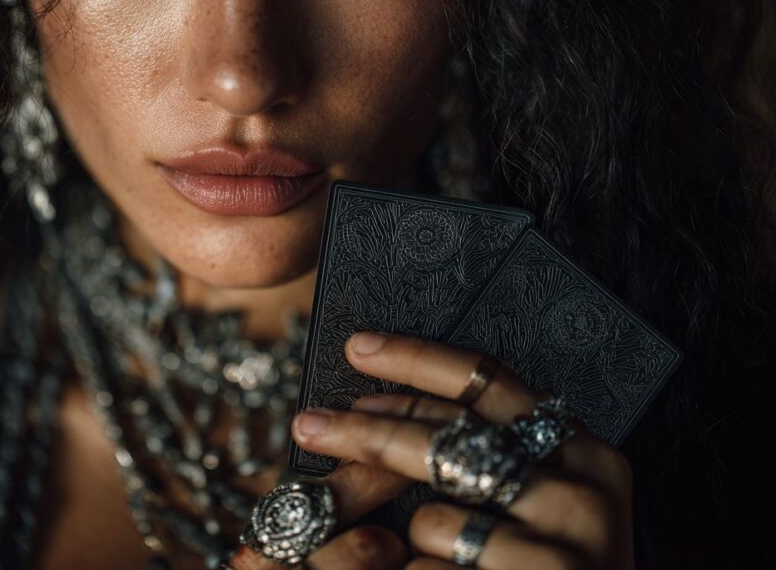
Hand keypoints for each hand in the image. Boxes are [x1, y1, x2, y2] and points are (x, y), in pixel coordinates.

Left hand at [232, 333, 634, 568]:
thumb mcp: (544, 509)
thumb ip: (487, 460)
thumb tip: (375, 411)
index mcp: (586, 455)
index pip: (489, 382)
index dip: (417, 358)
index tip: (359, 347)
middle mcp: (583, 492)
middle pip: (444, 440)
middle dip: (366, 431)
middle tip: (309, 424)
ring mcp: (564, 546)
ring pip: (432, 519)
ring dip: (412, 545)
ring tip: (435, 563)